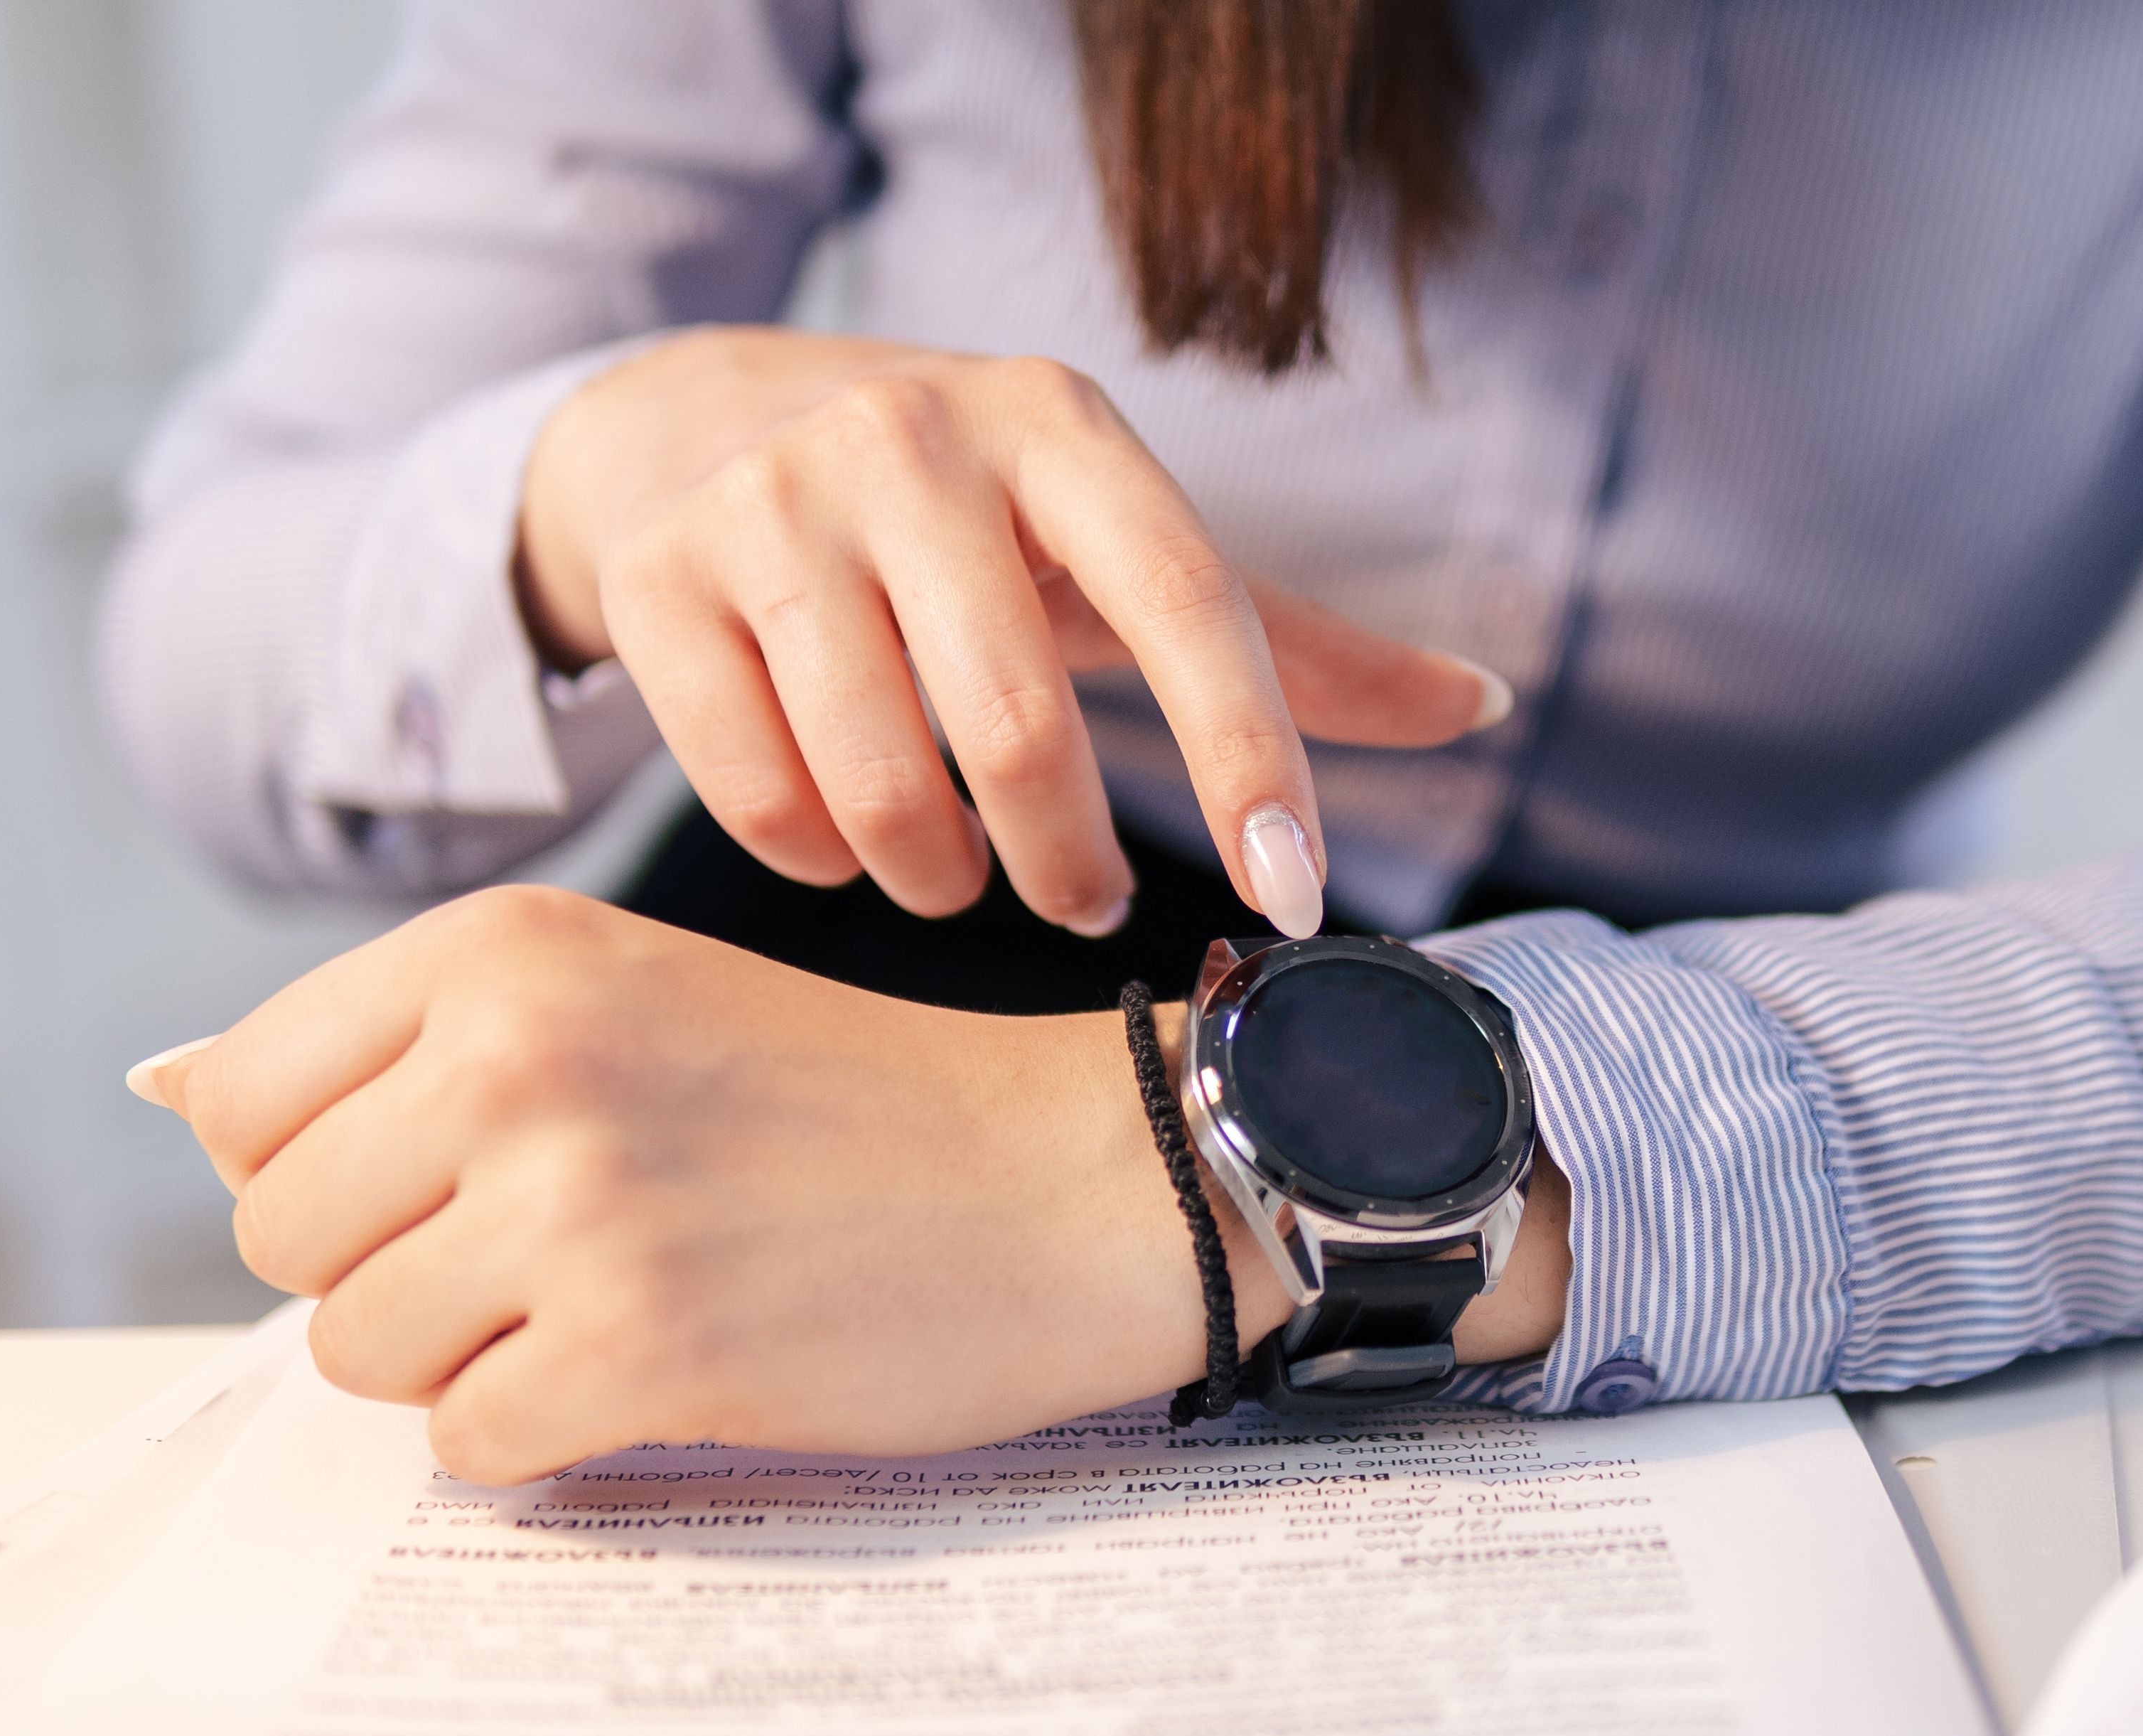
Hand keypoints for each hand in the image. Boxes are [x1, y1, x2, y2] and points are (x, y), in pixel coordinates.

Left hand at [131, 888, 1570, 1484]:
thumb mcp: (630, 994)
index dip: (320, 1168)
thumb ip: (429, 1045)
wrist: (1065, 1177)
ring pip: (359, 1350)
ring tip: (617, 1300)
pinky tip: (664, 1363)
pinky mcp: (643, 1341)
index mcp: (504, 951)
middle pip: (283, 1235)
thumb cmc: (856, 1102)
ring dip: (469, 1356)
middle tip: (550, 1254)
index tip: (435, 1181)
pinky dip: (550, 1431)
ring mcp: (579, 1199)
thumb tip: (202, 1113)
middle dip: (393, 1271)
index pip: (239, 1098)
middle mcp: (520, 1055)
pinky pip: (469, 1441)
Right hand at [518, 328, 1512, 938]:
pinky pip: (759, 797)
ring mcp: (767, 506)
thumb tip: (1486, 703)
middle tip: (1085, 906)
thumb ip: (1294, 639)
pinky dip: (821, 862)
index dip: (1254, 759)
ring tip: (963, 876)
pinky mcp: (656, 582)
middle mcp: (911, 440)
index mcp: (1060, 425)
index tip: (1292, 899)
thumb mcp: (1117, 542)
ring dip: (943, 879)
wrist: (687, 422)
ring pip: (883, 784)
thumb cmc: (961, 513)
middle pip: (1021, 727)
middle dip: (1071, 866)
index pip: (1192, 603)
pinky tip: (847, 844)